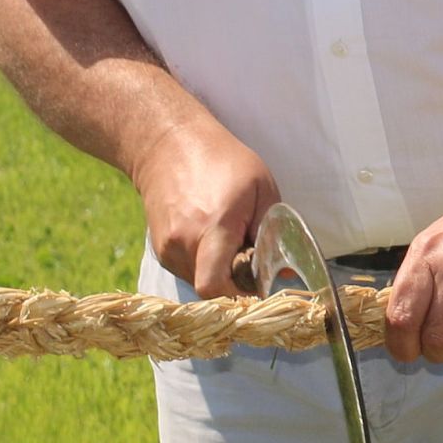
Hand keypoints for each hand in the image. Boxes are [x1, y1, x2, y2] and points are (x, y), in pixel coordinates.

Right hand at [135, 121, 281, 298]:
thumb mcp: (261, 188)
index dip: (238, 297)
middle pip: (210, 289)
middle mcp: (183, 242)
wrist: (168, 144)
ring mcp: (166, 247)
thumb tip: (283, 271)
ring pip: (198, 282)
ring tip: (230, 242)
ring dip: (219, 273)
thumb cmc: (223, 161)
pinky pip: (187, 270)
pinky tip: (212, 238)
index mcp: (213, 227)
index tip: (257, 287)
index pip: (214, 286)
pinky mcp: (160, 249)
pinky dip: (204, 264)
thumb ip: (273, 231)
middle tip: (249, 261)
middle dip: (233, 284)